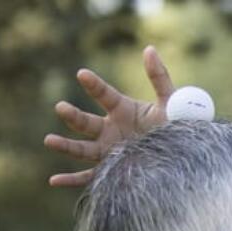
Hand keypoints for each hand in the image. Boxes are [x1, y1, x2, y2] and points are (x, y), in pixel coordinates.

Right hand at [43, 45, 174, 186]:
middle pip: (86, 123)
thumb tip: (148, 49)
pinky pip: (88, 176)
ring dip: (65, 145)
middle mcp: (110, 129)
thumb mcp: (170, 103)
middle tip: (61, 108)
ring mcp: (108, 150)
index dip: (94, 85)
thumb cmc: (176, 128)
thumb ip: (159, 78)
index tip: (82, 74)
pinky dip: (71, 180)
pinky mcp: (110, 171)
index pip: (104, 95)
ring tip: (48, 140)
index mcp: (122, 110)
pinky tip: (53, 180)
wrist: (182, 157)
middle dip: (73, 116)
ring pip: (82, 148)